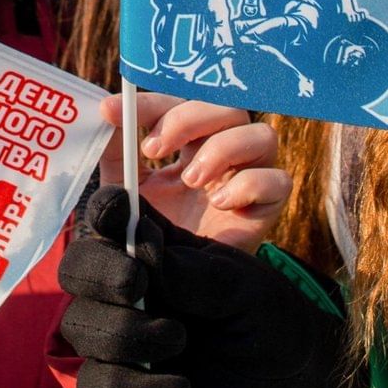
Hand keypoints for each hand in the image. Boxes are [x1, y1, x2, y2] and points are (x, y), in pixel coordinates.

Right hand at [58, 186, 361, 387]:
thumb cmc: (269, 322)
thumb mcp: (237, 285)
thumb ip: (188, 270)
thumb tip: (140, 250)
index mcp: (153, 252)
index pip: (109, 222)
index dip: (102, 213)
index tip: (116, 207)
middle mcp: (128, 291)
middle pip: (76, 270)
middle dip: (99, 272)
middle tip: (135, 283)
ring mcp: (121, 340)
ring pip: (81, 327)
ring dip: (127, 333)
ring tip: (180, 339)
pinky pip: (97, 385)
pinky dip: (132, 385)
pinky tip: (180, 385)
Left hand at [101, 91, 289, 251]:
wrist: (168, 285)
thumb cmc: (152, 232)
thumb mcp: (126, 189)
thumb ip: (116, 152)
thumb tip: (108, 115)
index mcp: (192, 143)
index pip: (181, 103)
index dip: (151, 102)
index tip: (114, 111)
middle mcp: (225, 154)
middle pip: (229, 108)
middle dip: (188, 118)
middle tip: (153, 149)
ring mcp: (250, 178)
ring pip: (264, 134)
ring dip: (222, 149)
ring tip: (190, 181)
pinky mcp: (267, 209)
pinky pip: (280, 180)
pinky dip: (250, 184)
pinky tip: (219, 204)